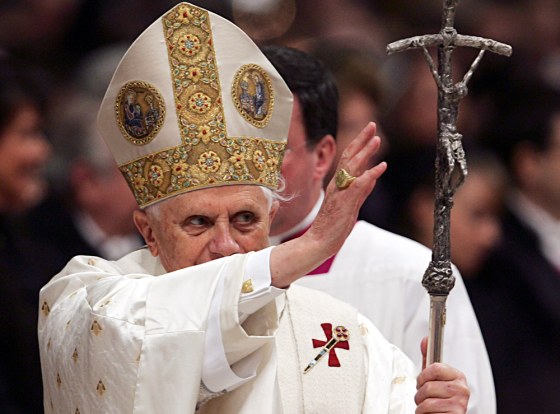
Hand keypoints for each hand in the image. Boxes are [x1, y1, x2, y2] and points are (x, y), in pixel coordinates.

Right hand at [306, 122, 385, 256]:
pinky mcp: (345, 202)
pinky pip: (359, 184)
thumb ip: (361, 191)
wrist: (319, 242)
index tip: (370, 133)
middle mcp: (338, 184)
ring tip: (377, 139)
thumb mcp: (351, 205)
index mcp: (338, 184)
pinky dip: (371, 174)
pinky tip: (381, 166)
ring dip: (365, 152)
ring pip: (353, 166)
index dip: (359, 144)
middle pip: (349, 156)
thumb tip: (372, 178)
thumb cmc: (333, 226)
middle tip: (372, 125)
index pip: (348, 159)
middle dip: (361, 140)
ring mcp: (340, 192)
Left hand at [415, 337, 469, 413]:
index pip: (435, 368)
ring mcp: (459, 404)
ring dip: (421, 406)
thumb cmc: (439, 399)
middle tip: (426, 397)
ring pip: (426, 401)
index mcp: (458, 376)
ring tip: (429, 407)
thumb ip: (429, 360)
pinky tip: (432, 413)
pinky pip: (428, 412)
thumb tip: (426, 340)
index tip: (424, 381)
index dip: (423, 376)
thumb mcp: (434, 377)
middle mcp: (461, 390)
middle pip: (428, 386)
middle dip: (420, 394)